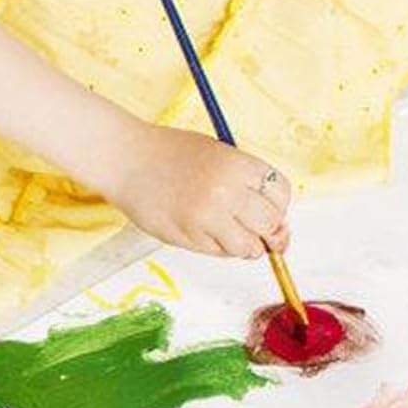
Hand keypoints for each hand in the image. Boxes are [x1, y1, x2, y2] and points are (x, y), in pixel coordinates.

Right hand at [107, 122, 290, 257]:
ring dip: (242, 245)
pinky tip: (201, 228)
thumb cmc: (172, 155)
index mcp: (237, 163)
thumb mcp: (217, 154)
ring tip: (222, 228)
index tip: (267, 210)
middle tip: (251, 228)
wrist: (126, 158)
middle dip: (267, 232)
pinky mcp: (190, 235)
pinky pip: (220, 253)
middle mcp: (226, 189)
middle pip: (271, 225)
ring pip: (248, 247)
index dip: (277, 207)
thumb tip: (277, 228)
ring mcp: (208, 215)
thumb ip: (246, 184)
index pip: (281, 195)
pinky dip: (217, 247)